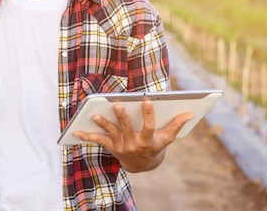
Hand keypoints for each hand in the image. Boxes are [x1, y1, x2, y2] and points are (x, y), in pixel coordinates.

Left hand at [72, 99, 193, 172]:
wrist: (142, 166)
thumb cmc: (155, 146)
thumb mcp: (166, 138)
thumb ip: (176, 125)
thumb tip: (190, 113)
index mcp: (148, 141)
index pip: (149, 126)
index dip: (148, 114)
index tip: (146, 100)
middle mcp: (133, 144)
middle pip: (127, 129)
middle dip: (122, 117)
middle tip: (117, 104)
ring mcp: (121, 146)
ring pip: (111, 133)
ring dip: (103, 124)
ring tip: (95, 115)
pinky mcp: (111, 147)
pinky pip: (98, 141)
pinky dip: (87, 136)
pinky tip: (76, 131)